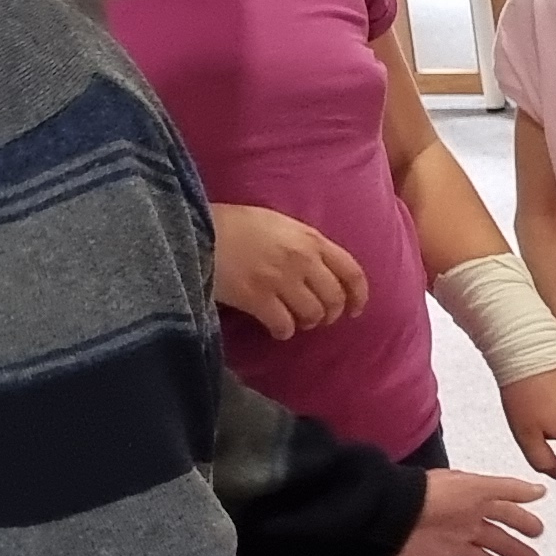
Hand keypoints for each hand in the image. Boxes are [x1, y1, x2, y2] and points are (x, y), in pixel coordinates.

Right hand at [213, 204, 367, 337]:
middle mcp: (302, 260)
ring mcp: (281, 280)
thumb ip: (303, 243)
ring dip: (307, 323)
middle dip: (331, 314)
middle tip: (319, 318)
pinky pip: (284, 325)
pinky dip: (284, 331)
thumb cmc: (235, 223)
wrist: (196, 229)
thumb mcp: (279, 223)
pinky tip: (276, 328)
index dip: (359, 295)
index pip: (352, 271)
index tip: (356, 309)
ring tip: (296, 321)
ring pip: (312, 315)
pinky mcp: (257, 298)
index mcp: (311, 238)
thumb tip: (320, 270)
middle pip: (334, 299)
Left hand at [397, 469, 545, 555]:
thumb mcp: (477, 486)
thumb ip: (509, 490)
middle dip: (516, 551)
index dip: (522, 522)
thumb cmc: (431, 496)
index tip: (537, 532)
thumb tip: (538, 490)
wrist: (392, 515)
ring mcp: (448, 546)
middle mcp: (462, 525)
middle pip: (496, 541)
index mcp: (473, 503)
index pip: (505, 513)